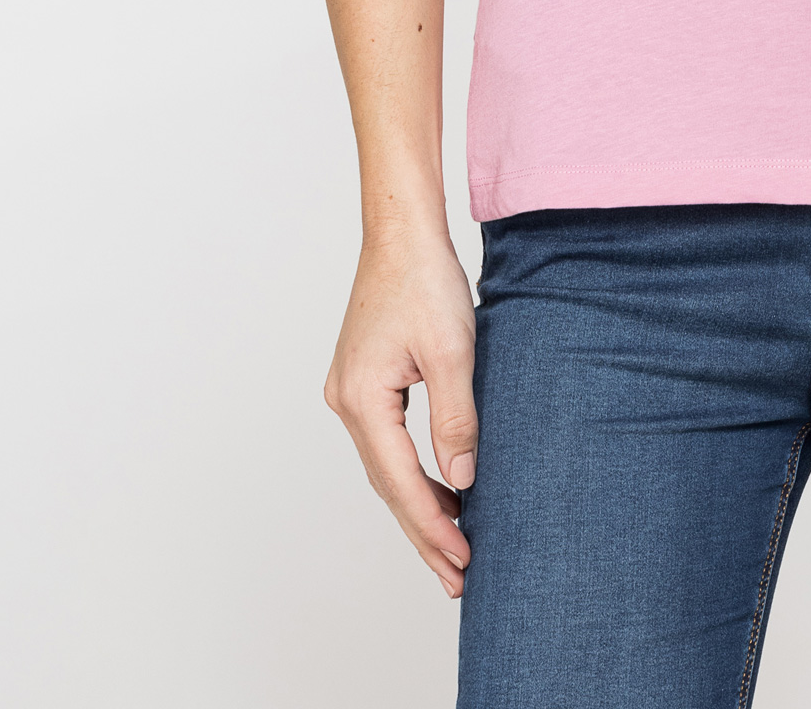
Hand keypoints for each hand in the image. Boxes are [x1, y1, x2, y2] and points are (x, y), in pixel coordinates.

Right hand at [324, 227, 479, 597]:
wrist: (402, 234)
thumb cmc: (425, 281)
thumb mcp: (454, 350)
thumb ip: (457, 417)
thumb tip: (463, 479)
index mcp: (362, 399)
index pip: (400, 481)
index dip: (432, 526)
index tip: (463, 561)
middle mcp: (347, 402)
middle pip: (387, 485)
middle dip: (424, 532)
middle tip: (459, 577)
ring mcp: (351, 393)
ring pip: (387, 467)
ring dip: (419, 505)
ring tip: (456, 547)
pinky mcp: (364, 381)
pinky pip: (389, 443)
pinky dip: (413, 472)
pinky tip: (442, 489)